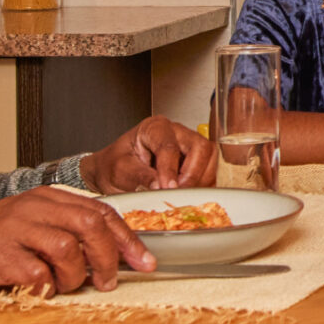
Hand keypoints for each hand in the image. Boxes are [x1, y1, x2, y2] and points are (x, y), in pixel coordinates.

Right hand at [0, 185, 150, 296]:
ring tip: (63, 286)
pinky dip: (47, 288)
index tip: (144, 262)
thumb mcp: (34, 226)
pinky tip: (38, 290)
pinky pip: (39, 275)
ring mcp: (15, 229)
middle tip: (108, 282)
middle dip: (110, 258)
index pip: (102, 212)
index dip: (127, 239)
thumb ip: (69, 232)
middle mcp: (33, 208)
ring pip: (69, 250)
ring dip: (75, 277)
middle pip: (91, 225)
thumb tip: (116, 256)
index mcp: (48, 198)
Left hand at [80, 116, 216, 194]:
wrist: (113, 171)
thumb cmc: (115, 165)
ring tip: (180, 195)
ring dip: (199, 181)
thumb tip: (159, 185)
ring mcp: (188, 146)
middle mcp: (176, 133)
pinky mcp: (195, 162)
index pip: (169, 146)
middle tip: (178, 192)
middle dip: (192, 173)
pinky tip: (186, 195)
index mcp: (154, 128)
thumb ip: (139, 177)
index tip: (168, 188)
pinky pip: (209, 173)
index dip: (170, 169)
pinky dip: (201, 187)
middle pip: (200, 148)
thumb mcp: (120, 171)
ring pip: (209, 160)